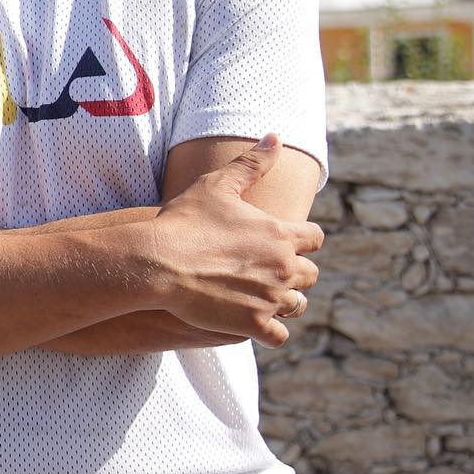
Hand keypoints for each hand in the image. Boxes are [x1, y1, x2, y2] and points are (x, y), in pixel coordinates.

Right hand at [149, 135, 322, 347]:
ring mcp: (270, 298)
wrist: (157, 262)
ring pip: (297, 305)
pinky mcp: (254, 324)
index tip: (285, 242)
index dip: (302, 240)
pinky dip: (269, 331)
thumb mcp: (217, 184)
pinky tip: (252, 322)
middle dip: (294, 272)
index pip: (315, 238)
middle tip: (268, 271)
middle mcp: (283, 267)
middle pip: (310, 274)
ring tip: (260, 297)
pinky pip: (278, 336)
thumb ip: (252, 163)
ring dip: (283, 301)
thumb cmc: (184, 220)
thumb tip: (276, 137)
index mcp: (280, 234)